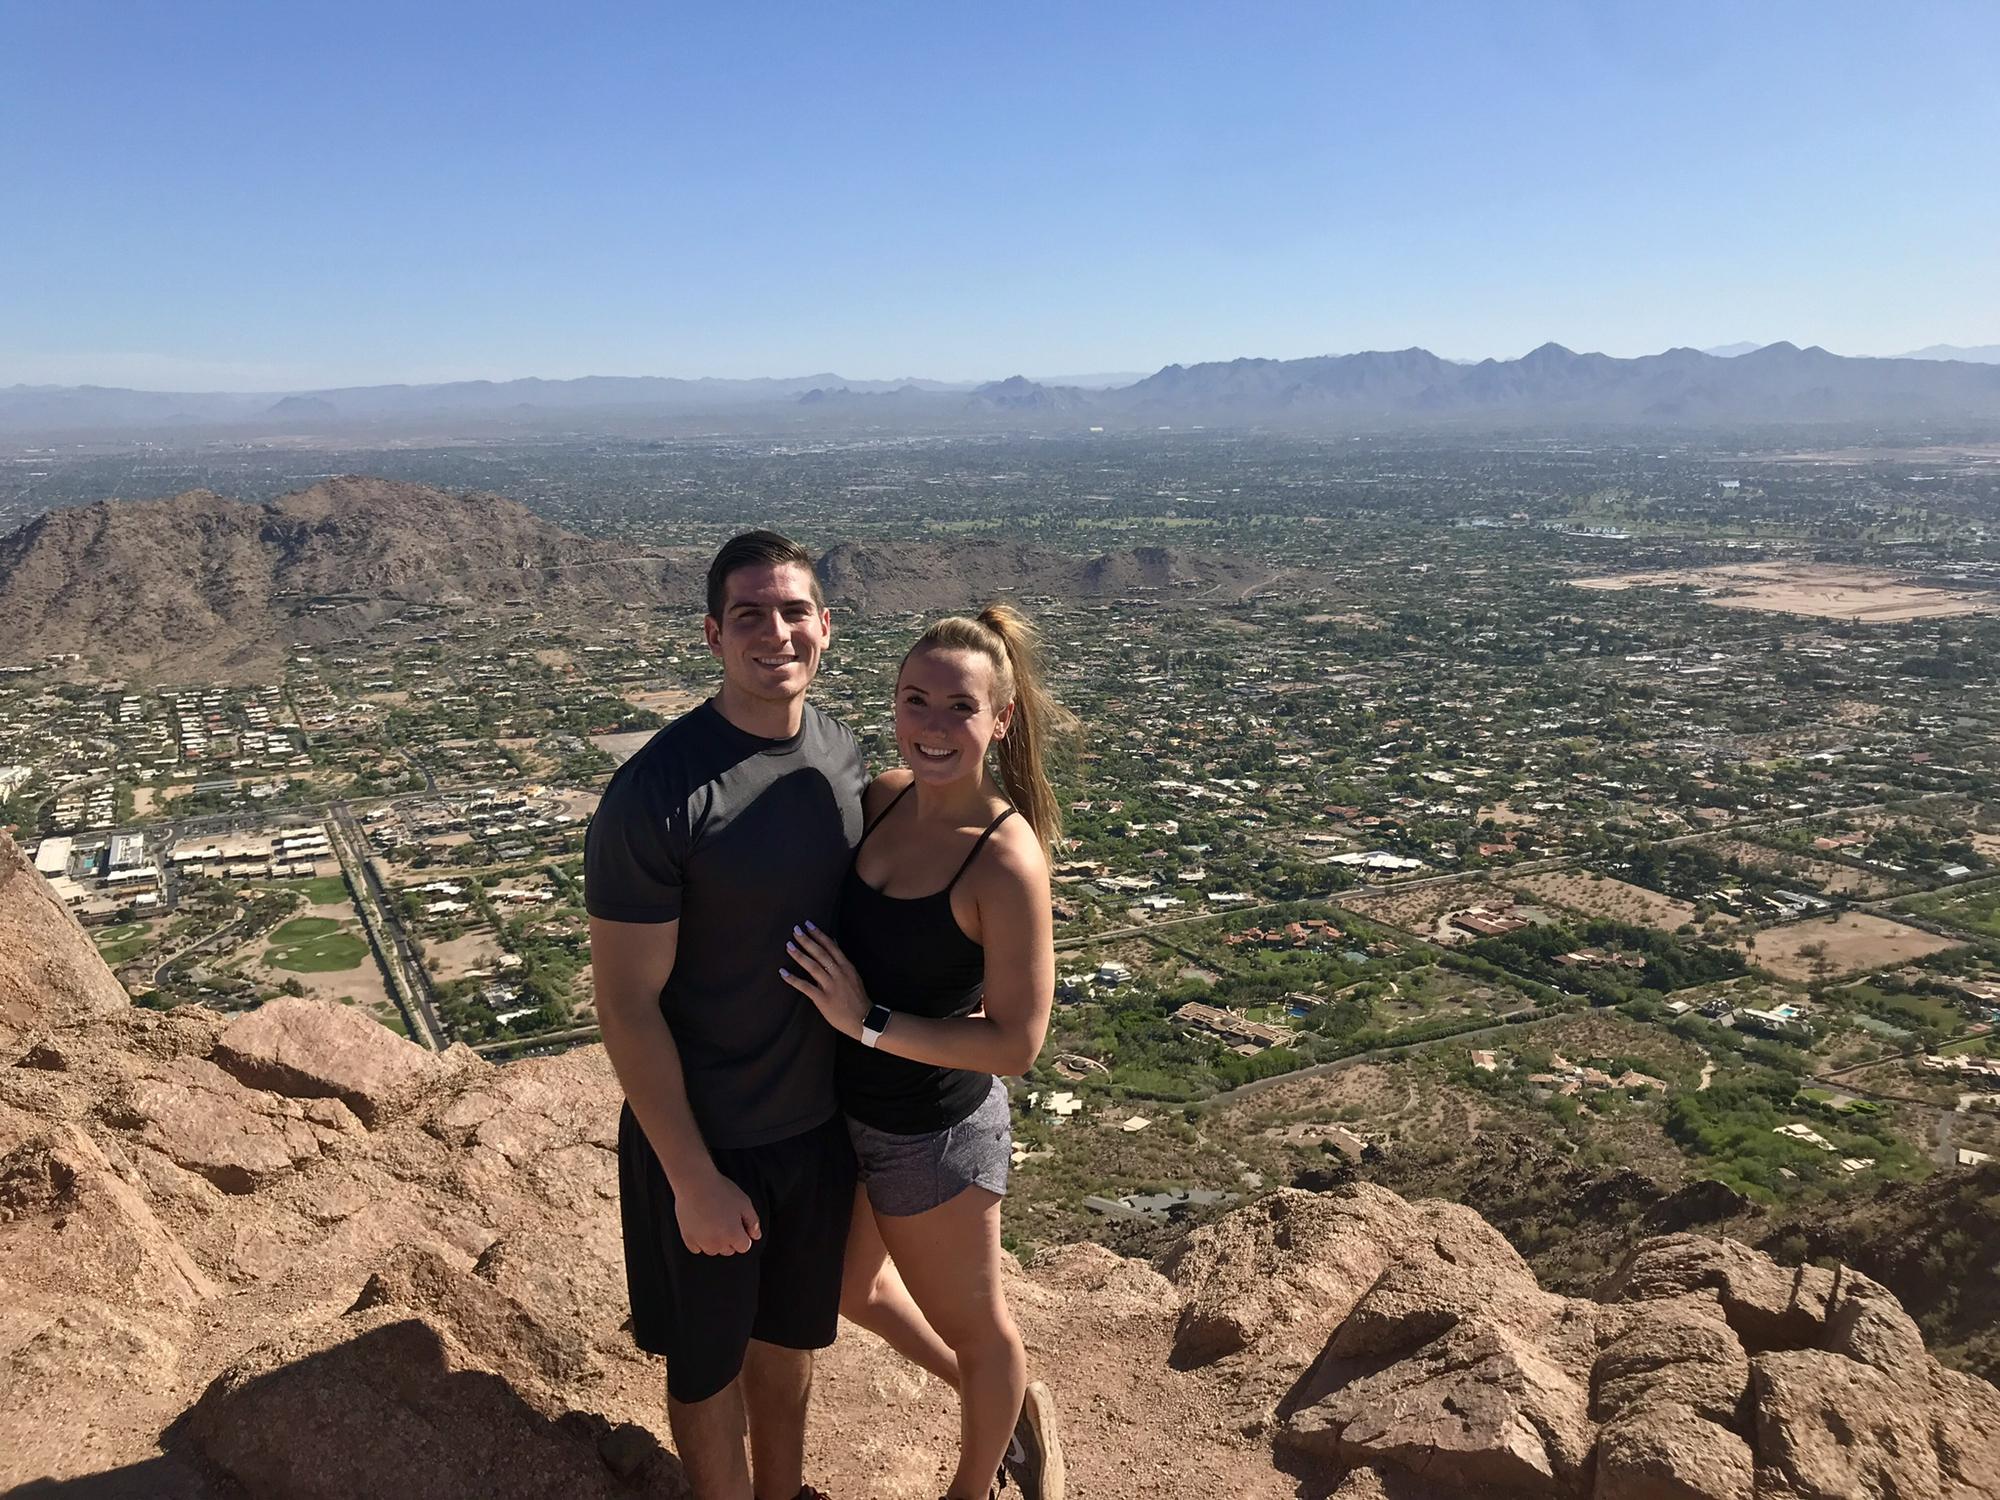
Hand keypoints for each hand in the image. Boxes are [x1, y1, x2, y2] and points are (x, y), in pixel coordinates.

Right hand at [673, 1167, 760, 1255]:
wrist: (695, 1183)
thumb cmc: (721, 1191)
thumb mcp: (744, 1203)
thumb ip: (753, 1222)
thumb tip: (756, 1236)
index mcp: (734, 1235)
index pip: (744, 1247)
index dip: (743, 1235)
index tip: (738, 1224)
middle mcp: (717, 1243)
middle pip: (728, 1250)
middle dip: (730, 1239)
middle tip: (725, 1220)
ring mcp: (701, 1242)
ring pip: (713, 1251)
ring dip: (715, 1242)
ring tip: (713, 1222)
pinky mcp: (687, 1239)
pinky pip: (696, 1248)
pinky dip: (699, 1242)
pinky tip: (700, 1227)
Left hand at [778, 921, 868, 1040]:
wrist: (864, 1020)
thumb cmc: (857, 998)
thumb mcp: (853, 975)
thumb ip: (841, 960)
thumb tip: (833, 942)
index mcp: (846, 967)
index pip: (831, 946)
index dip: (819, 934)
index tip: (808, 924)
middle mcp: (838, 974)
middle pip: (820, 953)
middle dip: (807, 940)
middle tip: (795, 930)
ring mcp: (831, 986)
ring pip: (813, 967)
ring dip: (799, 955)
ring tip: (788, 945)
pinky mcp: (823, 999)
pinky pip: (806, 987)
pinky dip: (793, 979)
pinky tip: (783, 973)